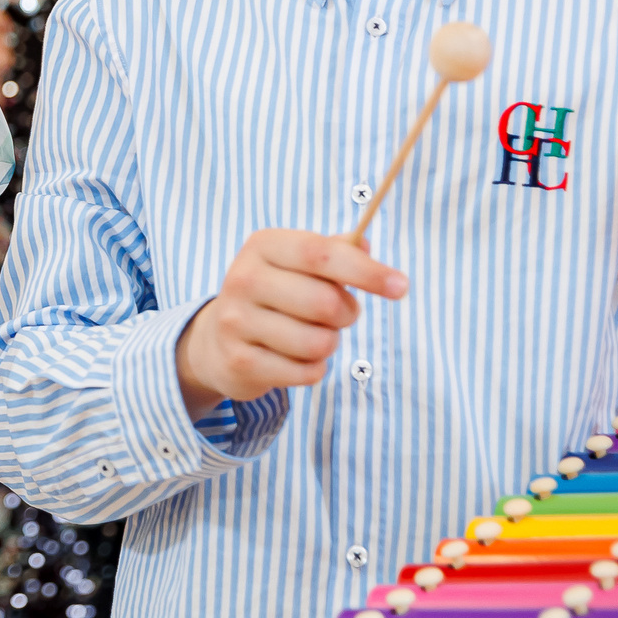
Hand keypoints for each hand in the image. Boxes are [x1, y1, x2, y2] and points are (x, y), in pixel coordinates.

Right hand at [176, 230, 407, 414]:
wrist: (216, 341)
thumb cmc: (274, 294)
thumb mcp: (297, 263)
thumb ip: (335, 251)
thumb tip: (365, 244)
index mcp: (263, 246)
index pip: (322, 254)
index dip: (366, 271)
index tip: (401, 287)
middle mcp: (244, 278)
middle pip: (325, 303)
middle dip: (347, 314)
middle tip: (340, 316)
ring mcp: (237, 321)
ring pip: (318, 343)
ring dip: (329, 344)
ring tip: (312, 336)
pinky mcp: (240, 361)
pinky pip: (306, 372)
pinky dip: (314, 369)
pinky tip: (295, 358)